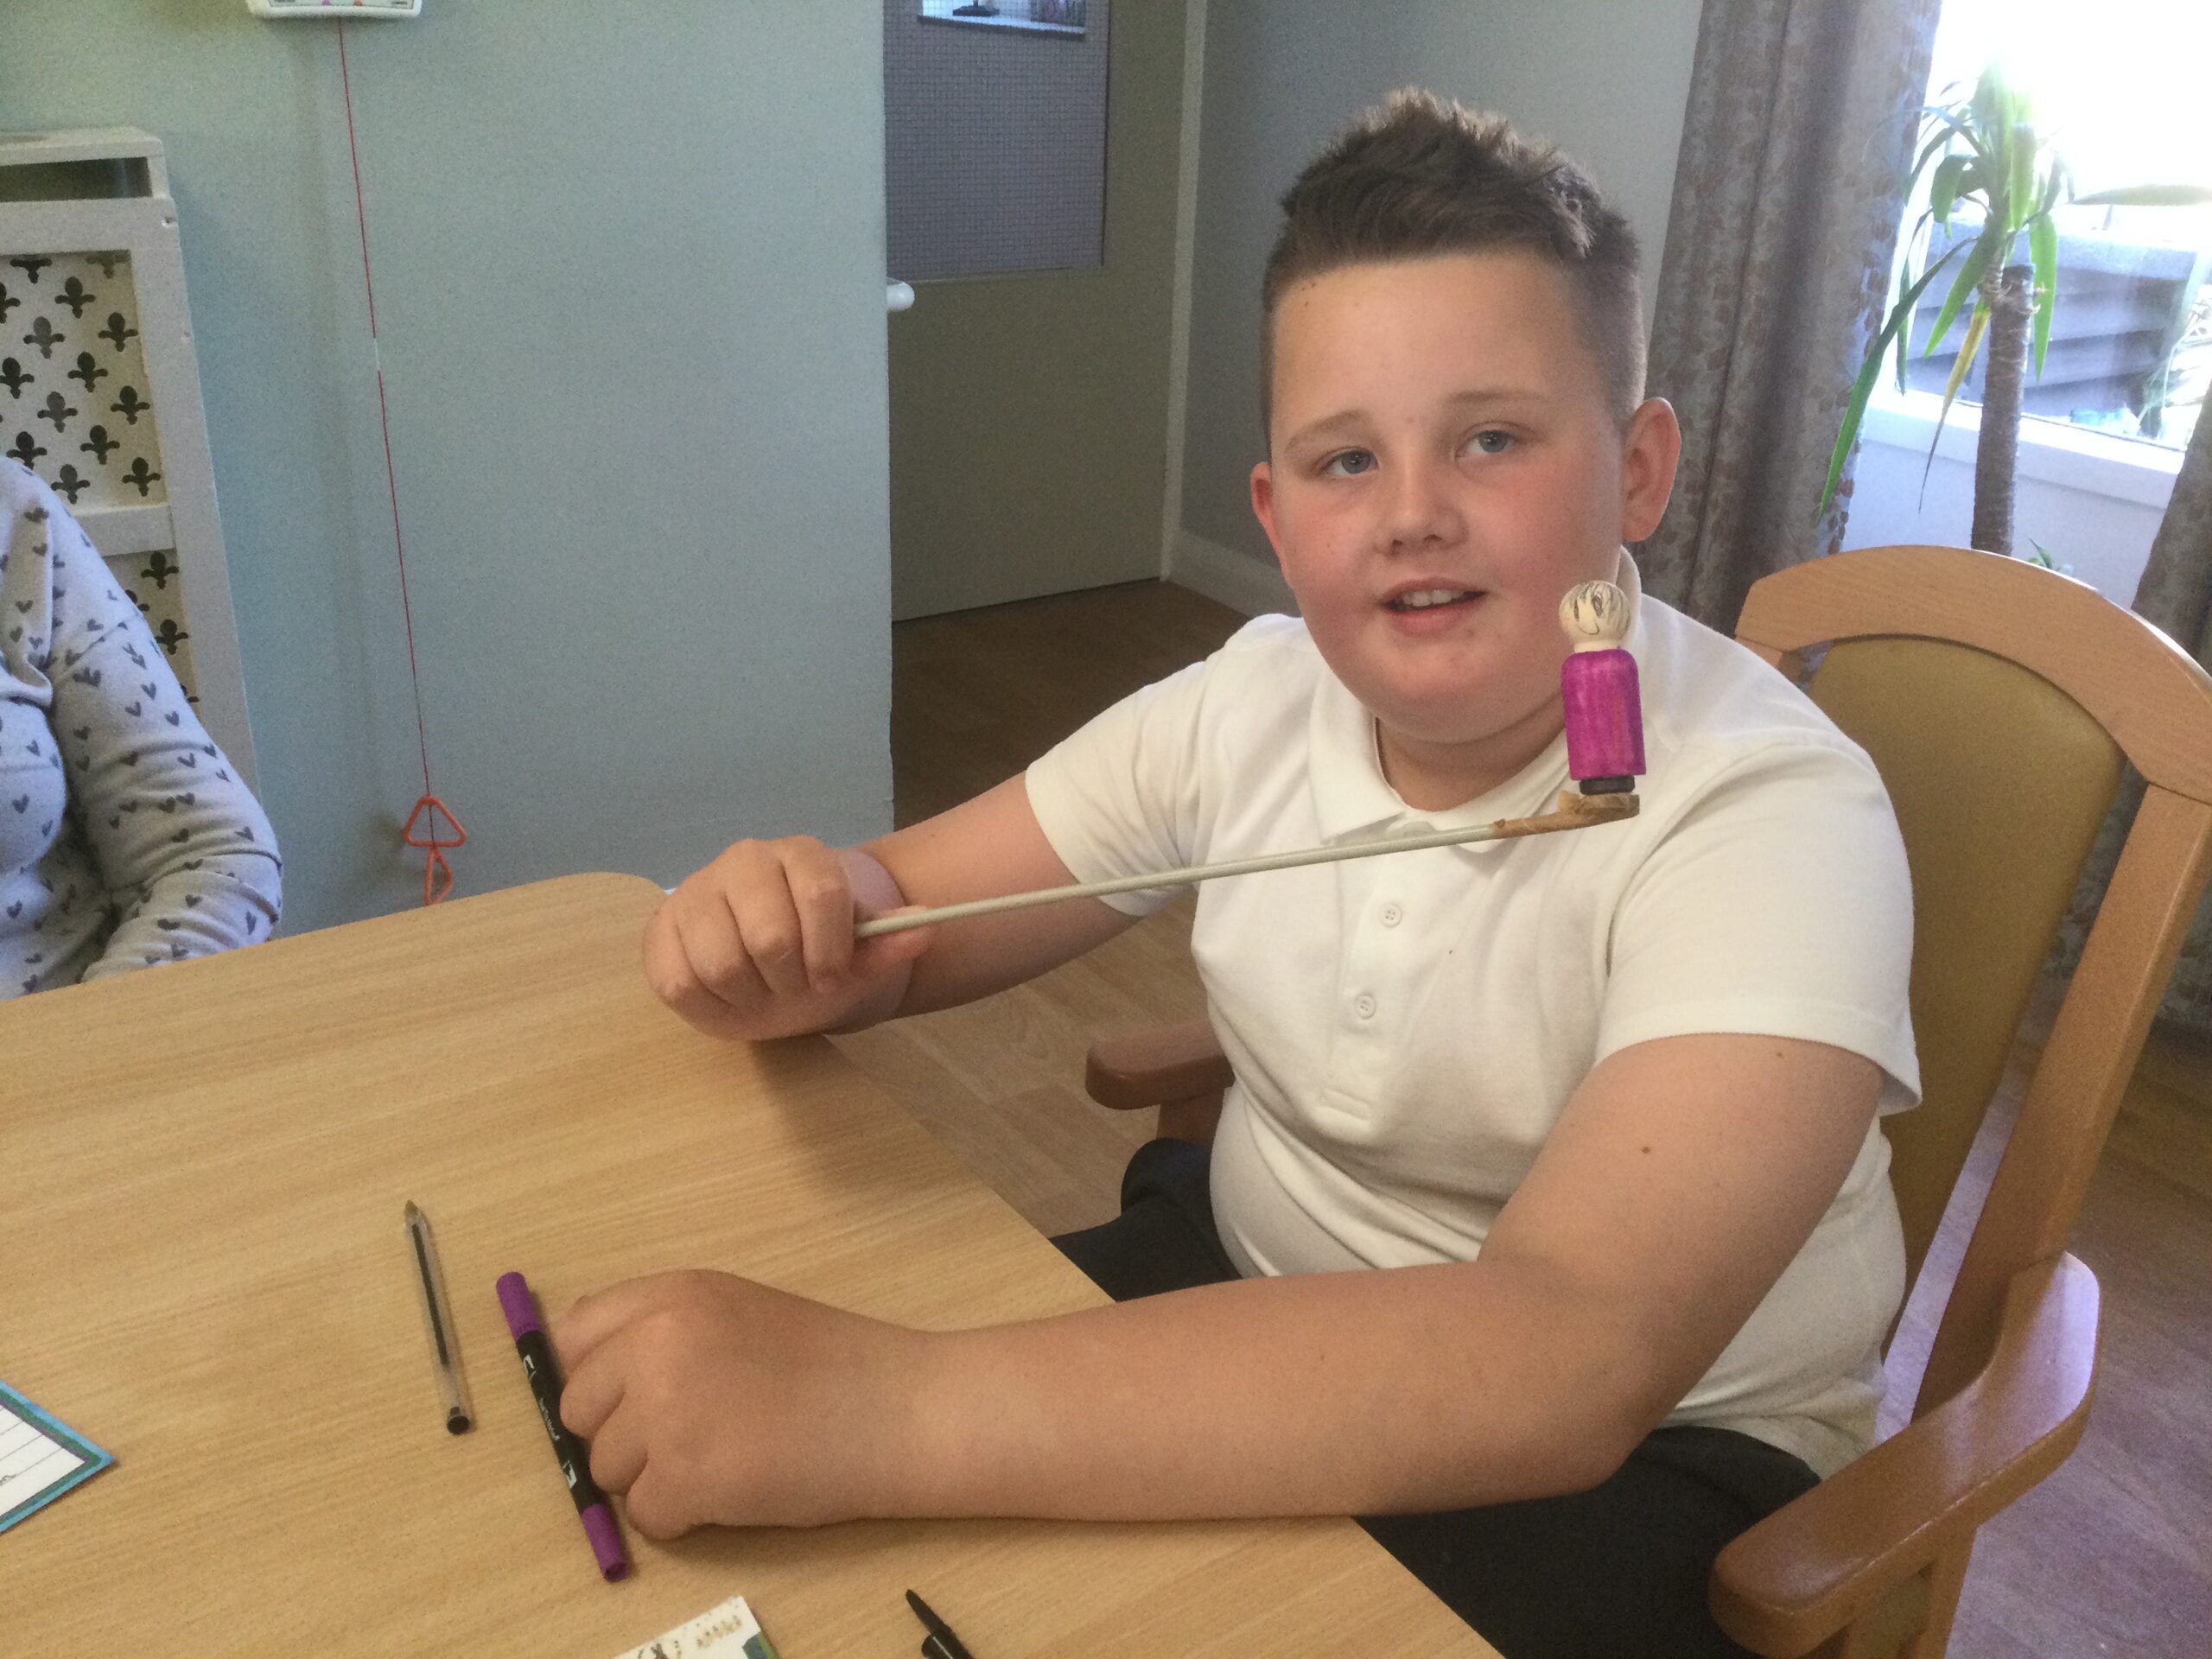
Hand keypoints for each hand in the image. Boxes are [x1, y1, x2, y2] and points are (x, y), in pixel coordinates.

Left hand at [554, 1269, 930, 1536]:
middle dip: (621, 1433)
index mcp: (672, 1296)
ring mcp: (666, 1410)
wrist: (898, 1407)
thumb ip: (666, 1331)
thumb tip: (598, 1381)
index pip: (574, 1338)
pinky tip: (735, 1489)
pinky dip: (683, 1517)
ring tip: (724, 1459)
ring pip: (606, 1470)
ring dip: (653, 1477)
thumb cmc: (833, 1362)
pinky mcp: (685, 1476)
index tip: (630, 1397)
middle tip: (690, 1436)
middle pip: (579, 1412)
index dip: (597, 1376)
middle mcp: (656, 1343)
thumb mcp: (738, 1311)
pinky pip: (645, 1516)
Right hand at [644, 837, 934, 1039]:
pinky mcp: (659, 931)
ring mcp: (695, 891)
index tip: (834, 977)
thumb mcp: (864, 956)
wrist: (776, 961)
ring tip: (762, 990)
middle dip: (789, 980)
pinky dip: (710, 1005)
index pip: (821, 893)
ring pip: (722, 964)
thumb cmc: (822, 954)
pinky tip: (727, 994)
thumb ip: (891, 944)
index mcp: (801, 855)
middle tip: (794, 987)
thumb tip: (924, 926)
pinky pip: (679, 982)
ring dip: (750, 996)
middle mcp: (744, 859)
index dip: (831, 949)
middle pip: (769, 937)